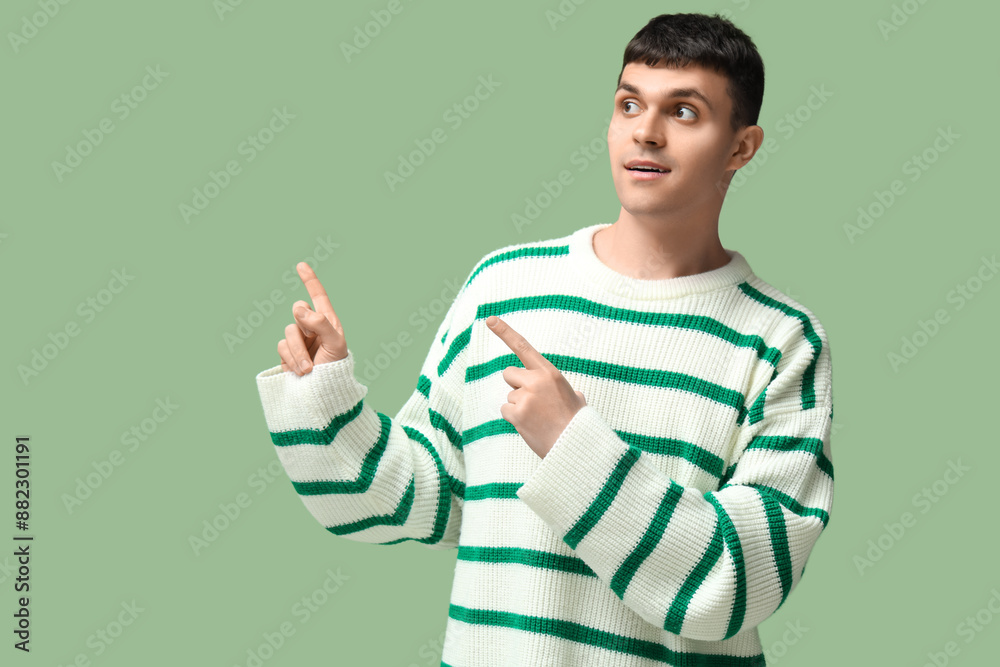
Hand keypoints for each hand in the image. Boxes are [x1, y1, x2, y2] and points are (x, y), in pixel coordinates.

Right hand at [277, 262, 347, 374]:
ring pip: (288, 332)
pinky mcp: (287, 353)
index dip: (309, 280)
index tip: (301, 265)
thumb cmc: (335, 367)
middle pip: (297, 312)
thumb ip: (320, 322)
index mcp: (327, 321)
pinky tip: (301, 371)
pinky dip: (291, 359)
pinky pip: (281, 347)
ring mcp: (298, 340)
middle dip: (304, 330)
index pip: (318, 296)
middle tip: (314, 345)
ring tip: (309, 369)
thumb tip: (298, 307)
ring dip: (298, 352)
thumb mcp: (335, 343)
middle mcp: (311, 327)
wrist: (323, 392)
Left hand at [486, 315, 586, 457]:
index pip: (523, 347)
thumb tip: (574, 396)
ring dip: (519, 405)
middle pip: (509, 373)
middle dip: (517, 385)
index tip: (489, 319)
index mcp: (549, 372)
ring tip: (538, 418)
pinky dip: (515, 418)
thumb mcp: (576, 400)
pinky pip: (506, 410)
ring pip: (509, 395)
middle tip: (534, 401)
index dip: (505, 331)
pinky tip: (530, 425)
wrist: (575, 446)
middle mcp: (535, 381)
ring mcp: (524, 397)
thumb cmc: (577, 423)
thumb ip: (569, 392)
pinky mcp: (516, 414)